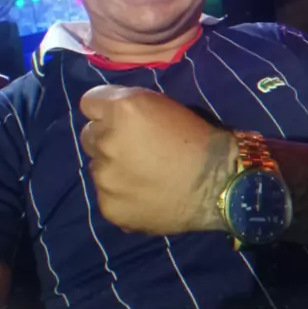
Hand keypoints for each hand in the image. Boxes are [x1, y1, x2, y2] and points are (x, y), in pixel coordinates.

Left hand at [80, 86, 237, 235]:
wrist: (217, 184)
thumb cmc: (197, 138)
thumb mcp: (163, 105)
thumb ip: (129, 106)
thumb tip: (109, 117)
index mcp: (121, 109)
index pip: (89, 102)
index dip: (106, 110)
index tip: (120, 119)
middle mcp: (106, 140)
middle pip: (89, 134)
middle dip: (108, 138)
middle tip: (135, 148)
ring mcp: (104, 176)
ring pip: (97, 166)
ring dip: (114, 167)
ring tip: (144, 176)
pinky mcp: (108, 206)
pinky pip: (106, 194)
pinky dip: (121, 195)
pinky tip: (145, 196)